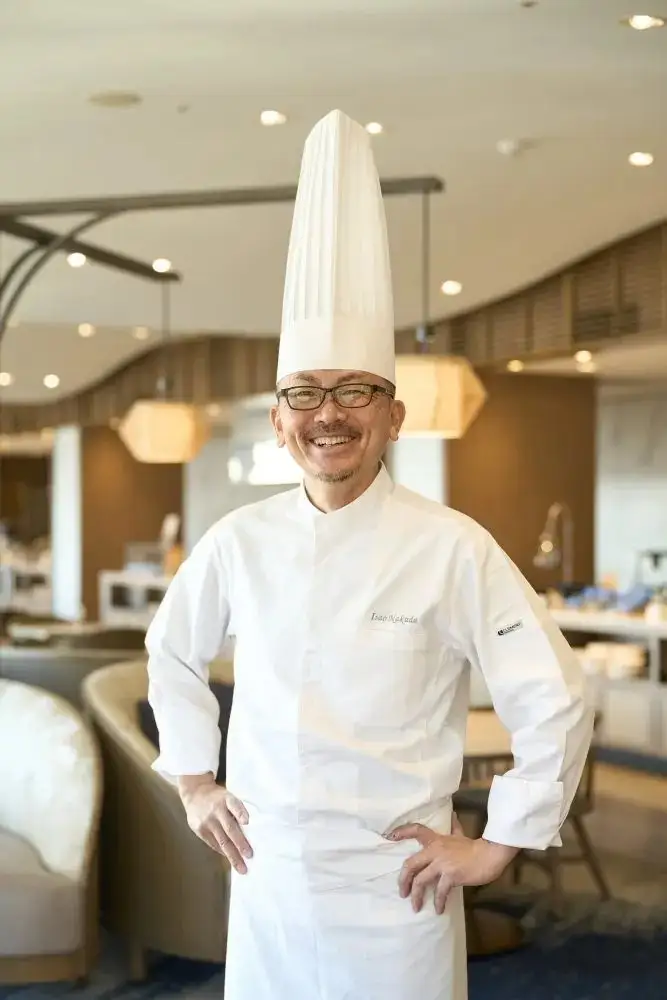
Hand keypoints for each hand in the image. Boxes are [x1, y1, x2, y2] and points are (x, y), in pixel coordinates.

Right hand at [179, 776, 252, 872]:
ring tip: (241, 868)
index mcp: (226, 799)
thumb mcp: (228, 796)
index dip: (241, 813)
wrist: (195, 793)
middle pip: (230, 829)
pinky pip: (213, 844)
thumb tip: (251, 829)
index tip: (247, 821)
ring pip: (222, 841)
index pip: (234, 805)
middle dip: (240, 844)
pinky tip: (230, 859)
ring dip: (233, 855)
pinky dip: (223, 852)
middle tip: (249, 856)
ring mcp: (206, 821)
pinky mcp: (199, 830)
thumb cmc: (218, 798)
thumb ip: (238, 809)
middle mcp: (216, 810)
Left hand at [389, 814, 517, 914]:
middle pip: (410, 864)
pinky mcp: (450, 875)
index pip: (416, 831)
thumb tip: (453, 816)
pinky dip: (438, 902)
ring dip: (415, 895)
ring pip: (420, 880)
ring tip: (415, 906)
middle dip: (403, 880)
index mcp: (436, 840)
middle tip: (402, 892)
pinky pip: (439, 891)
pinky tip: (439, 910)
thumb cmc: (475, 847)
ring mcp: (441, 863)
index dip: (402, 832)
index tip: (389, 837)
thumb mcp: (461, 835)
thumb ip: (454, 828)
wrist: (489, 855)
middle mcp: (435, 850)